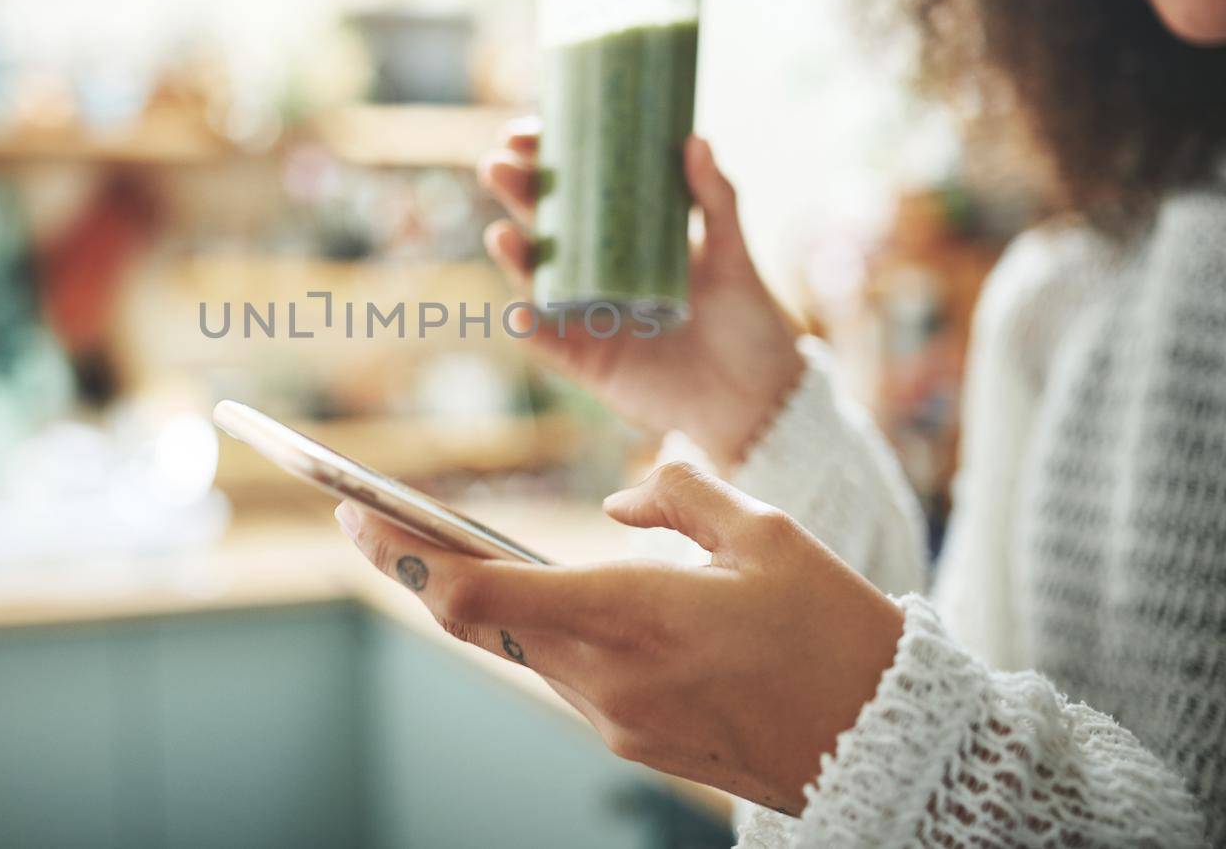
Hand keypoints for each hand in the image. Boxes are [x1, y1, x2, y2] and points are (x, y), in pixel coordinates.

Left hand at [335, 462, 903, 816]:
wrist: (891, 750)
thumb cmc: (836, 634)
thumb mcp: (767, 534)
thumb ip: (681, 496)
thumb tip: (620, 501)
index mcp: (628, 617)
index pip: (473, 594)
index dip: (402, 553)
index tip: (355, 511)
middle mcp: (605, 679)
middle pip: (473, 623)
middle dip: (414, 567)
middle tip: (370, 517)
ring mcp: (617, 720)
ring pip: (518, 647)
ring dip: (477, 600)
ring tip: (446, 547)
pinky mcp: (638, 740)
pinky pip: (566, 674)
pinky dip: (539, 629)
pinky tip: (549, 598)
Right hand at [481, 121, 804, 470]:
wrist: (756, 398)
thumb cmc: (747, 323)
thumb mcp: (733, 255)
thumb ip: (716, 201)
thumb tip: (695, 139)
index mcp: (627, 235)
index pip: (575, 188)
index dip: (544, 160)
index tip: (523, 133)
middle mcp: (597, 270)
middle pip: (544, 224)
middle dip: (515, 194)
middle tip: (498, 167)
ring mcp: (587, 314)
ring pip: (535, 279)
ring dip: (512, 255)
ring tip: (504, 234)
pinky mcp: (586, 361)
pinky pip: (547, 343)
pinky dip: (530, 328)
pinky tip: (520, 311)